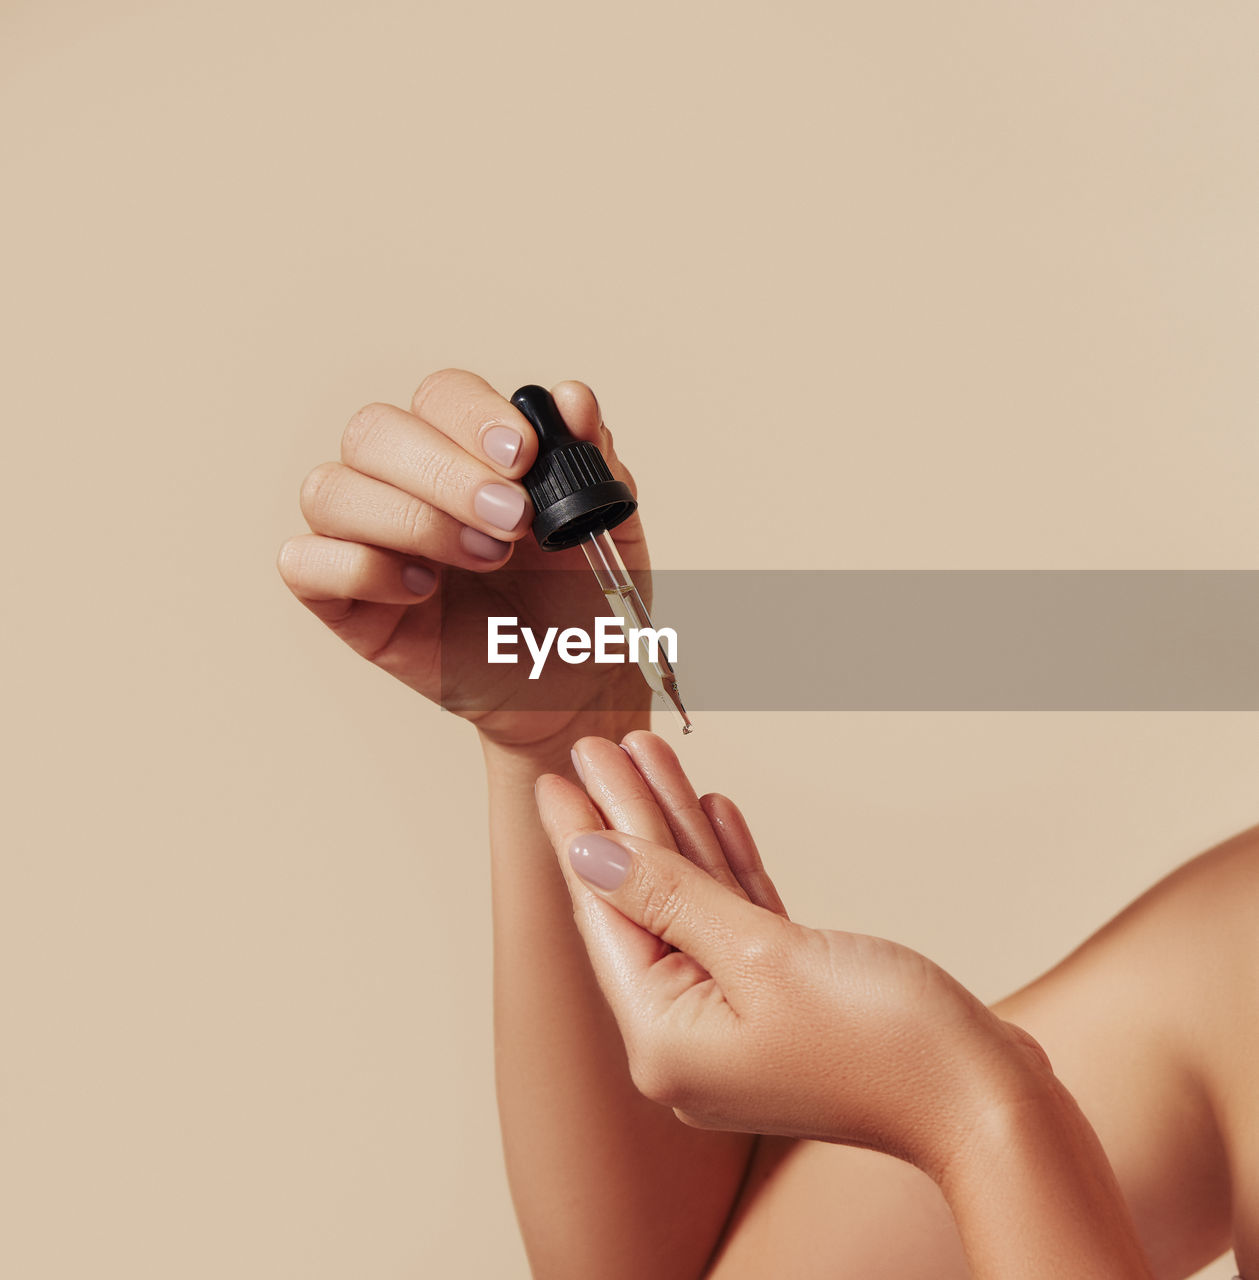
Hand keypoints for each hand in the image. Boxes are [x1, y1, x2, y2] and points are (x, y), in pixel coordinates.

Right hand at [277, 369, 649, 749]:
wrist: (578, 688)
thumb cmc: (582, 603)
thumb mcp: (602, 526)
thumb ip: (590, 459)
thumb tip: (572, 397)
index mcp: (462, 449)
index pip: (439, 395)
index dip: (473, 415)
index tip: (523, 455)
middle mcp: (401, 482)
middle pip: (373, 430)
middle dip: (446, 471)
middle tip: (514, 519)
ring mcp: (364, 539)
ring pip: (328, 490)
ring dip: (411, 520)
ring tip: (484, 558)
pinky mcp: (342, 602)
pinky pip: (304, 563)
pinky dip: (360, 568)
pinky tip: (425, 591)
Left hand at [536, 731, 1050, 1179]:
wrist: (985, 1099)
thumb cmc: (883, 1040)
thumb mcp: (760, 955)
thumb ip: (668, 897)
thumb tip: (588, 855)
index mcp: (664, 1038)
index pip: (608, 917)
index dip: (583, 837)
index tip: (559, 775)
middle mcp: (689, 1035)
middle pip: (647, 904)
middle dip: (627, 819)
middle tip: (598, 746)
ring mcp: (737, 1018)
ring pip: (693, 902)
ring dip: (676, 828)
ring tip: (648, 753)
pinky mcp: (783, 999)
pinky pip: (737, 921)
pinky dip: (726, 866)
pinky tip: (712, 810)